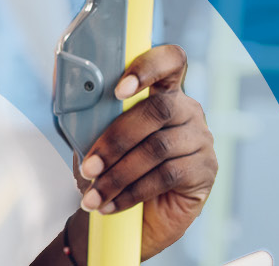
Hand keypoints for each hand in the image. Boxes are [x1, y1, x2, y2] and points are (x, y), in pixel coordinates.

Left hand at [73, 44, 216, 259]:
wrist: (136, 216)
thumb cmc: (118, 168)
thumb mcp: (101, 140)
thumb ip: (96, 118)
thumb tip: (73, 104)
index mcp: (164, 91)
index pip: (170, 61)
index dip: (147, 68)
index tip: (118, 89)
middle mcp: (187, 110)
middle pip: (157, 109)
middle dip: (116, 139)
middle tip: (90, 166)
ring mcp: (201, 139)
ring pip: (158, 148)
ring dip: (118, 174)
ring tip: (94, 194)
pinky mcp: (205, 170)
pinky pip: (166, 176)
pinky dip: (132, 192)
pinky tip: (112, 204)